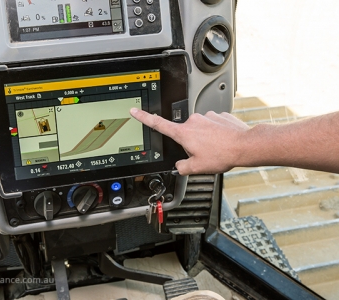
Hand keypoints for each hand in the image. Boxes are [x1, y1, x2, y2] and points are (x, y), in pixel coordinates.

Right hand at [130, 108, 249, 174]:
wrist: (245, 146)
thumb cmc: (222, 154)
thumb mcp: (197, 168)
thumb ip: (182, 167)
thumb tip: (180, 166)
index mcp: (184, 133)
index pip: (158, 124)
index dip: (144, 118)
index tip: (135, 111)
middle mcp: (194, 121)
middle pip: (185, 133)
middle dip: (191, 143)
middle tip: (203, 153)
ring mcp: (207, 116)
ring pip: (200, 130)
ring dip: (205, 139)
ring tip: (216, 149)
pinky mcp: (219, 115)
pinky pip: (213, 125)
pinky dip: (216, 134)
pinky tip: (223, 142)